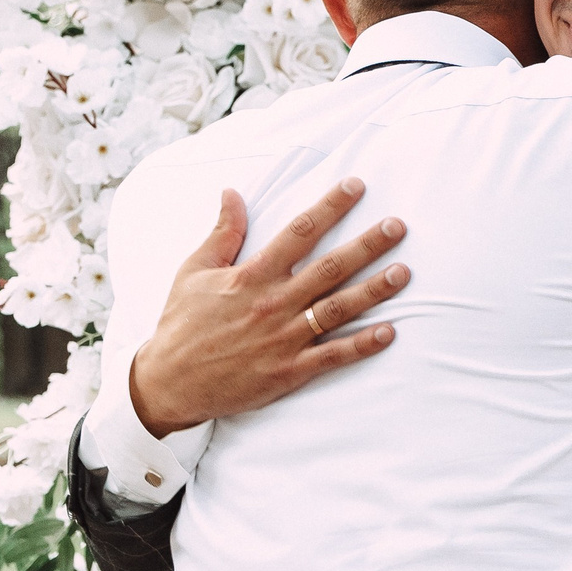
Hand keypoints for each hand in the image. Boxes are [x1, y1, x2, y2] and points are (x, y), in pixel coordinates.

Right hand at [127, 180, 409, 436]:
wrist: (168, 384)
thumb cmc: (181, 325)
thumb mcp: (193, 271)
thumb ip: (222, 233)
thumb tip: (231, 192)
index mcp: (251, 276)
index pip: (298, 232)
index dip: (330, 207)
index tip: (356, 186)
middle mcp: (272, 303)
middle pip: (328, 268)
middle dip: (366, 246)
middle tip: (398, 226)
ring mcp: (283, 338)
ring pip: (337, 309)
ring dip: (373, 291)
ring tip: (403, 273)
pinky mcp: (288, 370)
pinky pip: (332, 356)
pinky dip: (361, 345)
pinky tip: (389, 332)